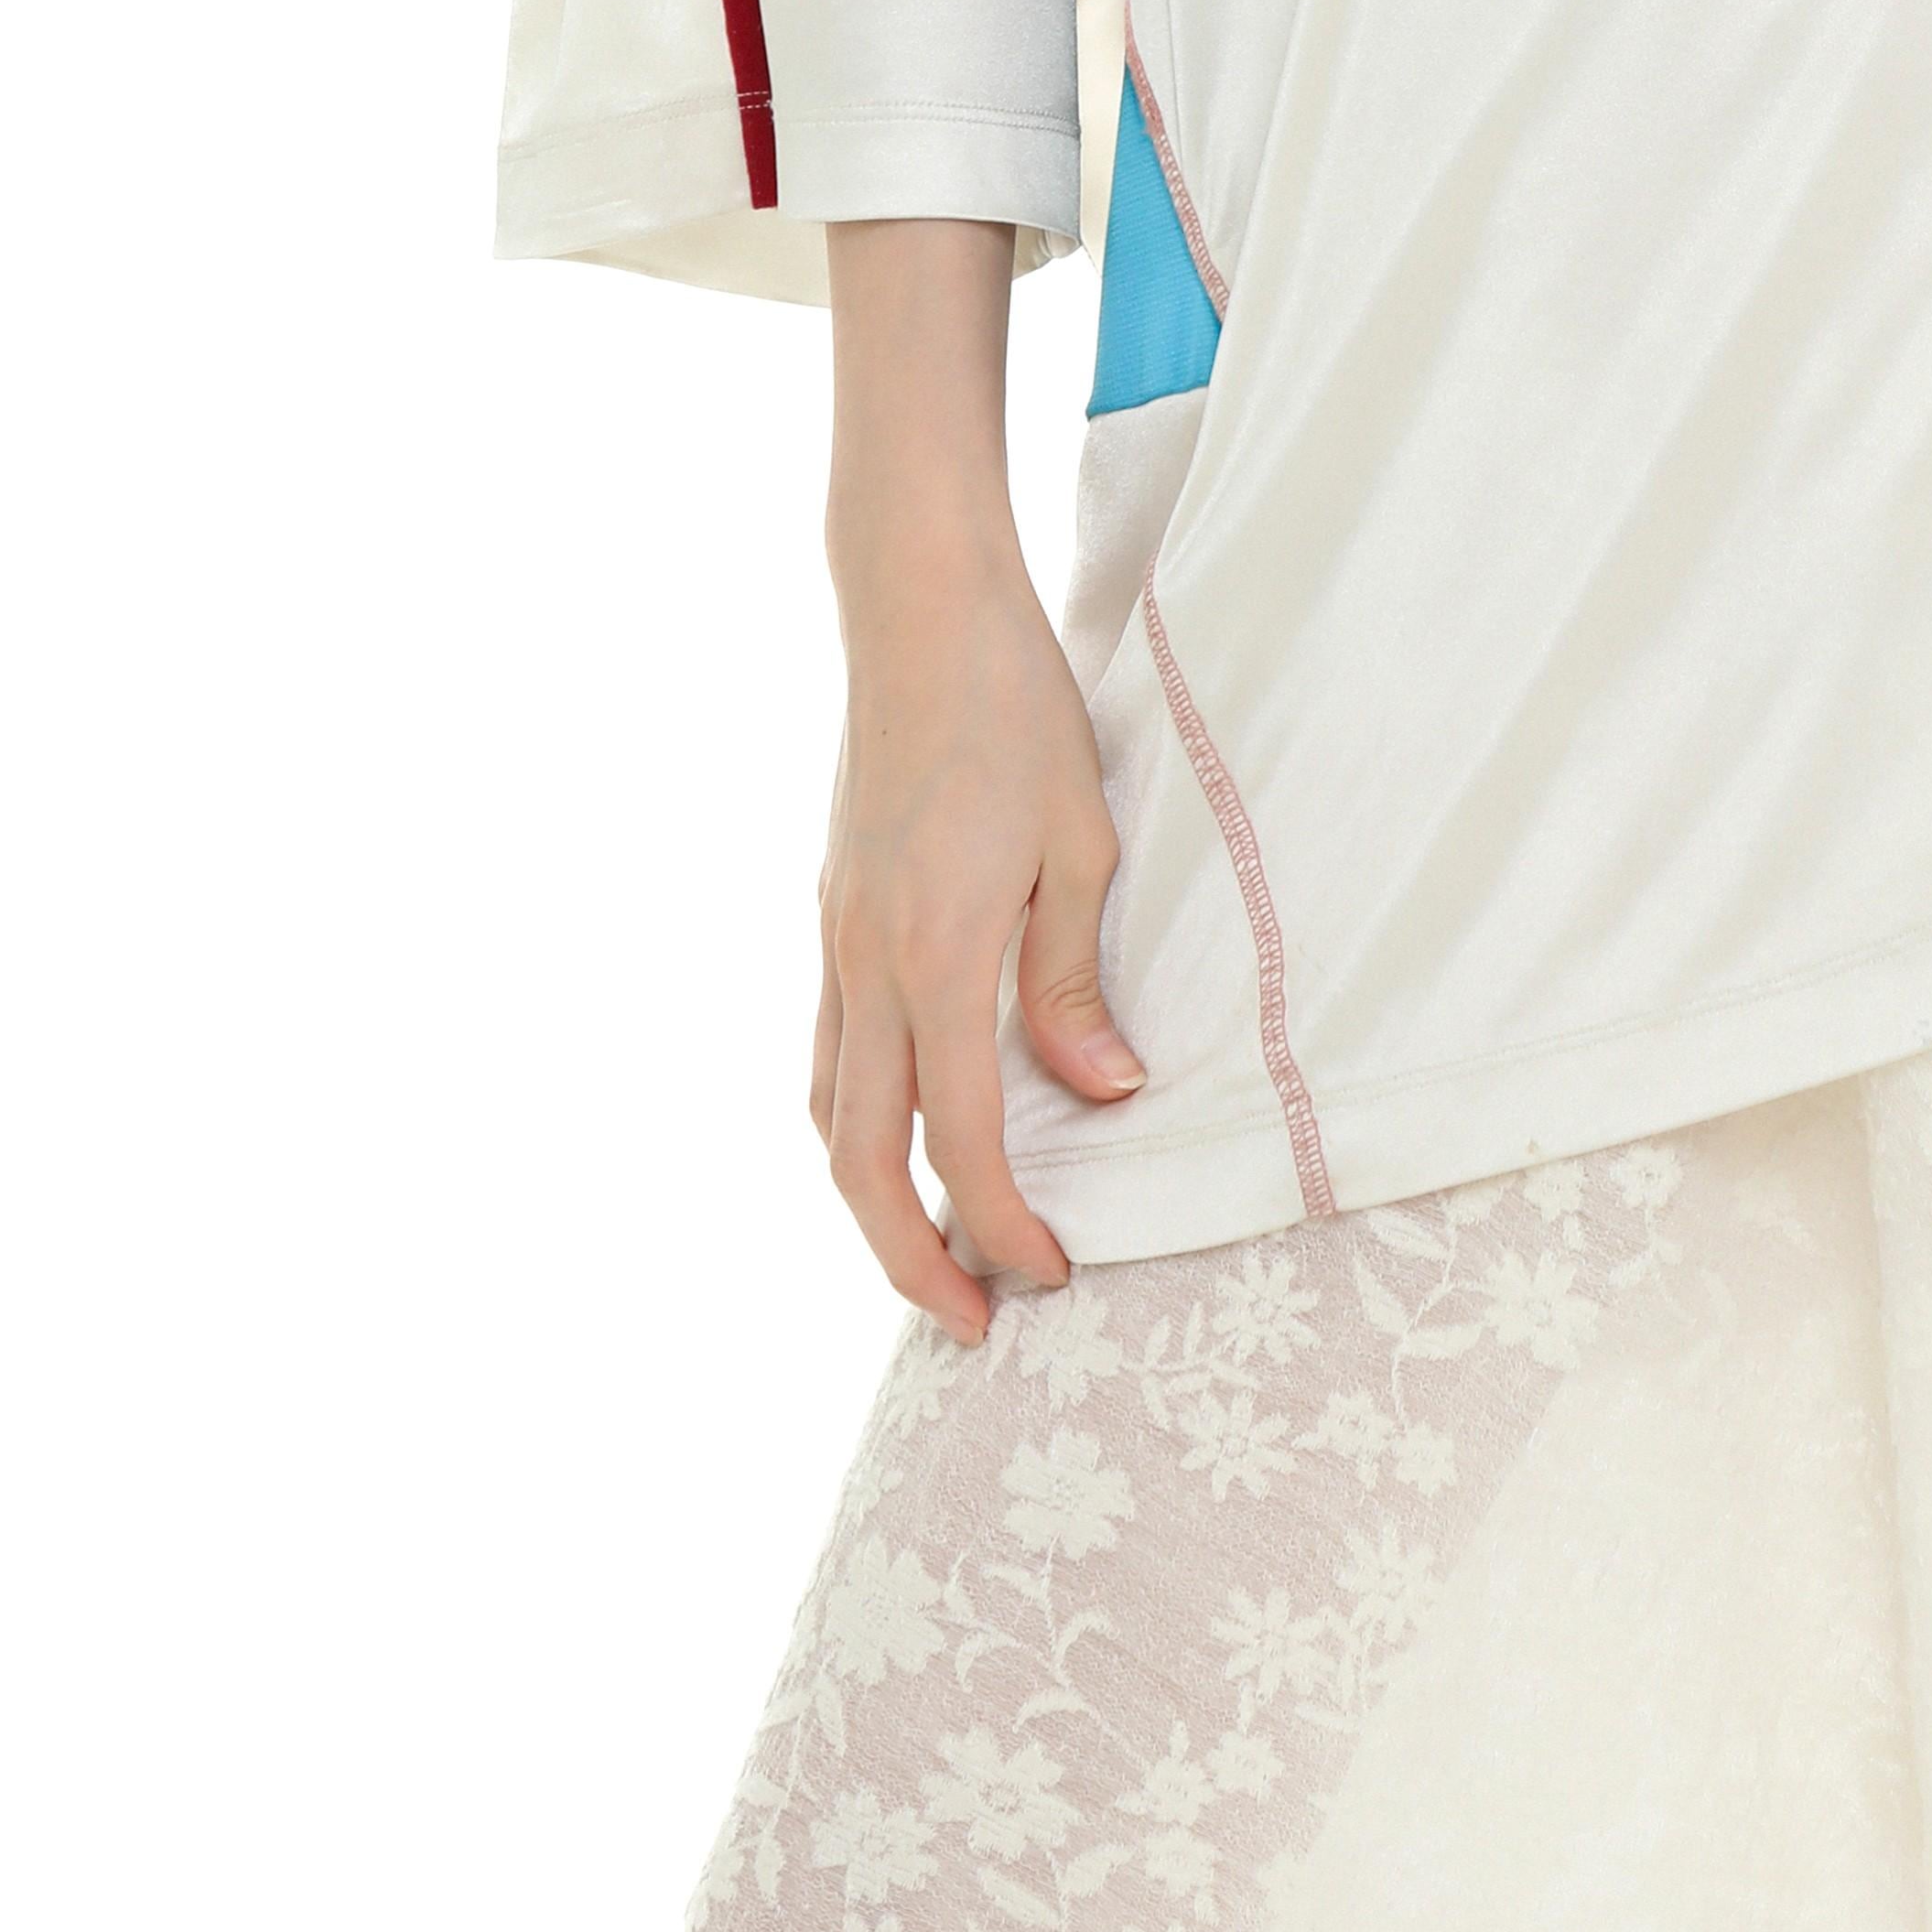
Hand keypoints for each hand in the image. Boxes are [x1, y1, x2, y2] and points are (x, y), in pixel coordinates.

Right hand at [812, 538, 1142, 1343]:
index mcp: (934, 952)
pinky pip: (828, 1052)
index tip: (1049, 1275)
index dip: (1002, 1222)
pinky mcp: (830, 914)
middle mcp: (864, 963)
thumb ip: (1073, 980)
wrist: (918, 609)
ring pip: (828, 1112)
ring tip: (936, 1248)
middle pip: (860, 1160)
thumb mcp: (1080, 843)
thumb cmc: (1014, 710)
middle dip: (910, 1258)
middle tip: (973, 1322)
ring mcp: (834, 940)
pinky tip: (902, 1134)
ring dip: (872, 1198)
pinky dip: (856, 1121)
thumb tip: (1104, 1094)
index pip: (959, 1137)